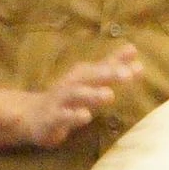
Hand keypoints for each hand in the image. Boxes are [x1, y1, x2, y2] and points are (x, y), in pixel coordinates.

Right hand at [2, 45, 139, 147]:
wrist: (32, 115)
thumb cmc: (69, 97)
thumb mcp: (90, 82)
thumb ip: (112, 69)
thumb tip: (136, 55)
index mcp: (83, 75)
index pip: (103, 65)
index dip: (118, 59)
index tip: (134, 52)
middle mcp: (72, 84)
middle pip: (91, 76)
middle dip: (108, 74)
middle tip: (127, 74)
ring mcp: (61, 100)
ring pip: (77, 95)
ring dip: (92, 94)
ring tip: (109, 95)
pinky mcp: (52, 118)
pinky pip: (63, 116)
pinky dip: (73, 116)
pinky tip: (86, 116)